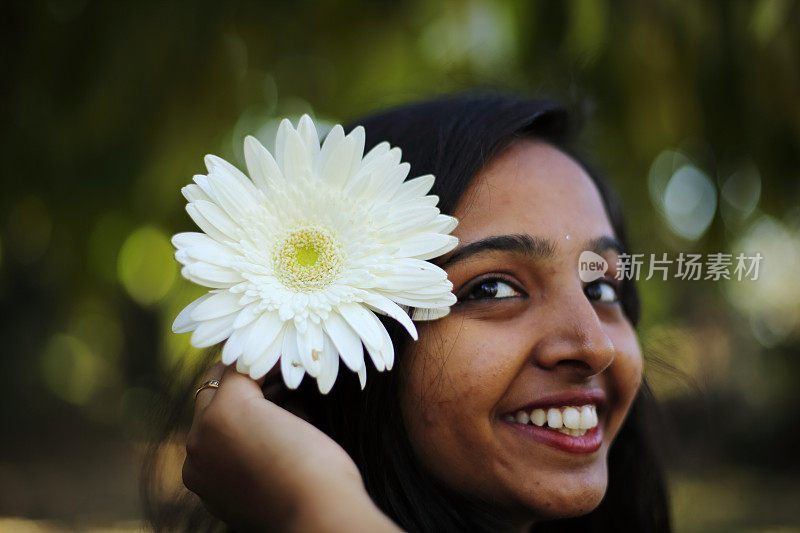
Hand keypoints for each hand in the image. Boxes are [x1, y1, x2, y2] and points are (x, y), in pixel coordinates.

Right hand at [182, 363, 399, 531]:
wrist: (318, 518)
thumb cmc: (311, 501)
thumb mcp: (272, 479)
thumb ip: (256, 454)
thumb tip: (278, 420)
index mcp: (202, 476)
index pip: (210, 422)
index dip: (248, 404)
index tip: (283, 395)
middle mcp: (194, 453)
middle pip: (209, 395)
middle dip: (248, 385)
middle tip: (289, 379)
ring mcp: (205, 430)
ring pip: (222, 378)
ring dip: (258, 373)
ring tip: (297, 378)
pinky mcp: (229, 408)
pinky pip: (244, 367)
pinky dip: (271, 361)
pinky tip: (297, 363)